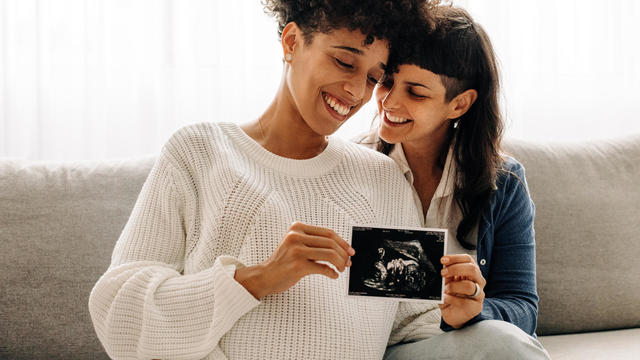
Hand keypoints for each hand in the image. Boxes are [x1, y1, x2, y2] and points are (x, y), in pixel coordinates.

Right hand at [235, 222, 354, 298]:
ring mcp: (296, 251)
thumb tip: (342, 248)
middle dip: (343, 253)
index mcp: (297, 228)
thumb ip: (314, 242)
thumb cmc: (283, 261)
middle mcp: (296, 236)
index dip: (342, 241)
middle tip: (348, 262)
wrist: (265, 276)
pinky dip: (331, 272)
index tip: (349, 250)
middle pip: (330, 242)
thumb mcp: (296, 244)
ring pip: (329, 254)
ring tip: (341, 269)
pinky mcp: (297, 265)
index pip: (328, 232)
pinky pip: (323, 268)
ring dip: (340, 263)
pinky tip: (333, 275)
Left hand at [438, 254, 485, 328]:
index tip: (443, 260)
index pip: (468, 259)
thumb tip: (442, 267)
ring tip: (444, 289)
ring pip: (470, 286)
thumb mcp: (446, 282)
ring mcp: (478, 294)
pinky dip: (452, 299)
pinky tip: (445, 298)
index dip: (455, 258)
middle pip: (472, 269)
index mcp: (471, 272)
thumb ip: (446, 275)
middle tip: (443, 273)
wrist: (454, 314)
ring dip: (453, 286)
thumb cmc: (451, 296)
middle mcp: (477, 281)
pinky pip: (464, 302)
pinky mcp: (475, 307)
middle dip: (455, 269)